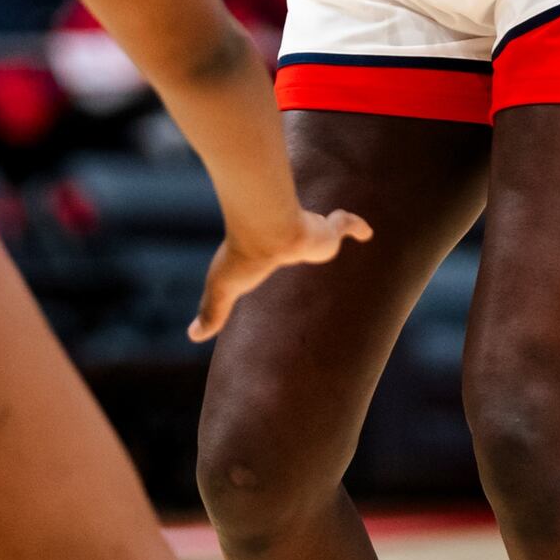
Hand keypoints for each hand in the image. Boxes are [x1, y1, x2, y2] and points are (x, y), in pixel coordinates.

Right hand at [189, 207, 372, 341]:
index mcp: (271, 253)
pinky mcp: (328, 231)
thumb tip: (191, 335)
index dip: (280, 260)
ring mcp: (311, 233)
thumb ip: (212, 312)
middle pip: (303, 242)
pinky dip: (357, 226)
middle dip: (309, 245)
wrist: (265, 230)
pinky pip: (346, 224)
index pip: (278, 256)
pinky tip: (368, 233)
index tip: (284, 267)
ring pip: (326, 230)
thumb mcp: (222, 289)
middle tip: (315, 260)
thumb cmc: (242, 256)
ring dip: (332, 232)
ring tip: (343, 243)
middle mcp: (292, 241)